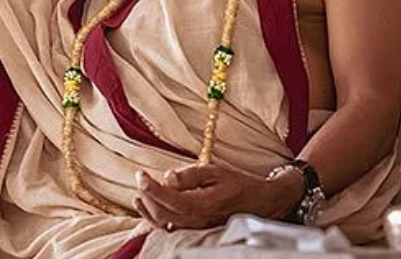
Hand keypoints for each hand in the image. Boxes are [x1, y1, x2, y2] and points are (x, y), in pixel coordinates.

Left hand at [133, 163, 303, 230]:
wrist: (261, 202)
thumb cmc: (239, 184)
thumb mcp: (217, 171)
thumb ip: (191, 175)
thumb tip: (168, 177)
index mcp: (203, 204)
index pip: (169, 200)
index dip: (151, 188)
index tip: (140, 174)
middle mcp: (198, 221)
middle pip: (163, 213)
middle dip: (147, 196)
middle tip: (141, 178)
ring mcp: (196, 228)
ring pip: (164, 224)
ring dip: (148, 208)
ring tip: (140, 192)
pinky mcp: (196, 230)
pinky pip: (170, 229)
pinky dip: (154, 219)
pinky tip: (146, 207)